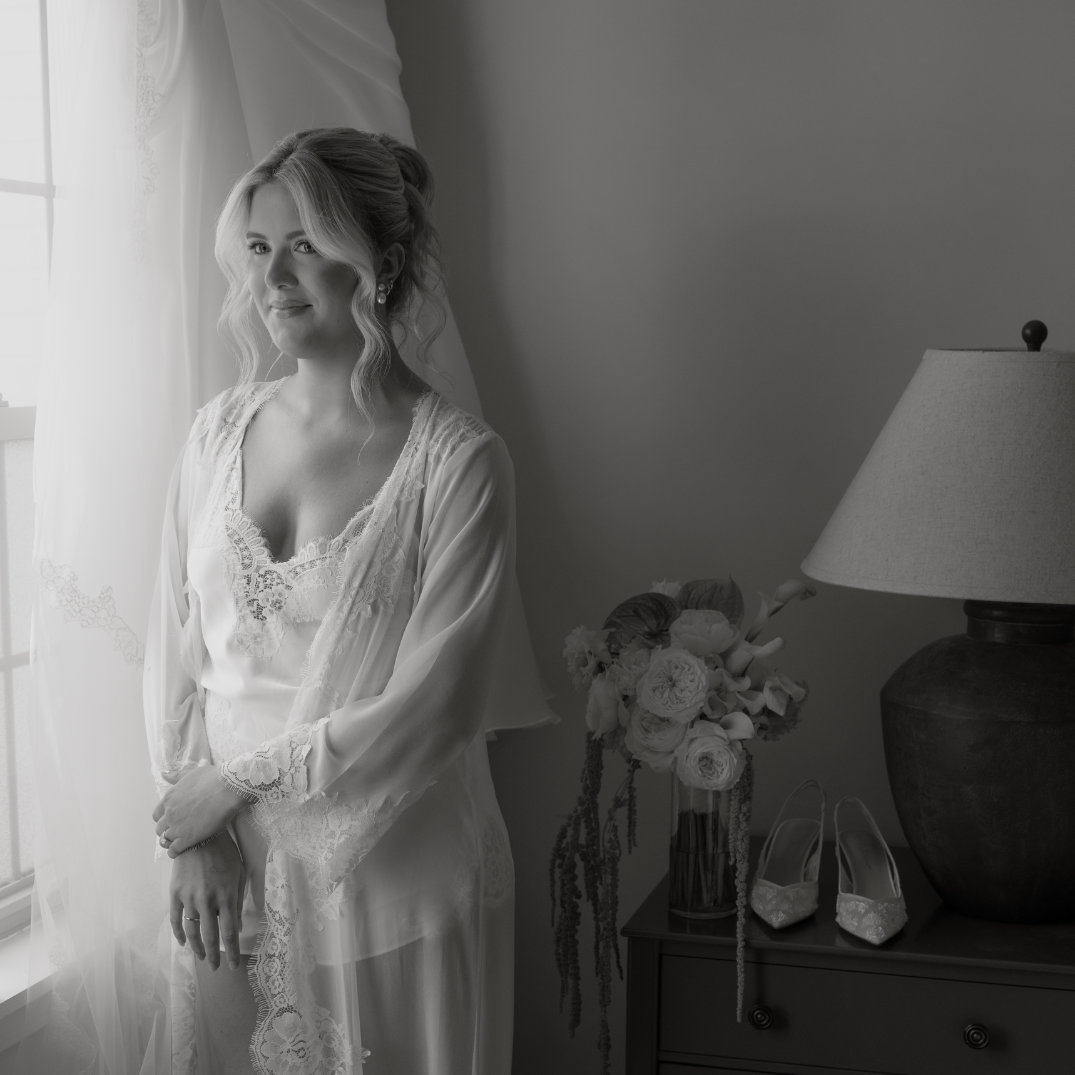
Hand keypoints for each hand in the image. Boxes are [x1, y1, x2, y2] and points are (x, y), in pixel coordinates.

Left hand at [153, 764, 247, 855]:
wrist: (228, 789)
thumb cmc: (213, 778)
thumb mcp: (191, 773)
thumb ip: (176, 776)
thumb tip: (163, 774)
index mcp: (169, 798)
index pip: (157, 815)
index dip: (165, 818)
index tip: (174, 819)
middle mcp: (169, 813)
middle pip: (160, 828)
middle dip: (168, 830)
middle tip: (180, 830)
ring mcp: (177, 827)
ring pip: (165, 840)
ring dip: (172, 841)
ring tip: (181, 841)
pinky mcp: (187, 838)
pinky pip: (173, 850)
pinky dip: (175, 852)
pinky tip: (182, 850)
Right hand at [170, 833, 246, 970]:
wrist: (200, 834)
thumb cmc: (225, 852)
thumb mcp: (239, 873)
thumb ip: (239, 899)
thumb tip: (237, 925)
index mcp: (227, 896)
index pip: (229, 932)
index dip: (232, 952)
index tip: (234, 965)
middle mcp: (208, 900)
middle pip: (210, 937)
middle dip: (213, 956)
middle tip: (214, 967)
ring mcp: (189, 898)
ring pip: (192, 932)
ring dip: (197, 948)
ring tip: (201, 956)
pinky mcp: (175, 893)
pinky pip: (176, 919)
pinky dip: (179, 934)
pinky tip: (184, 942)